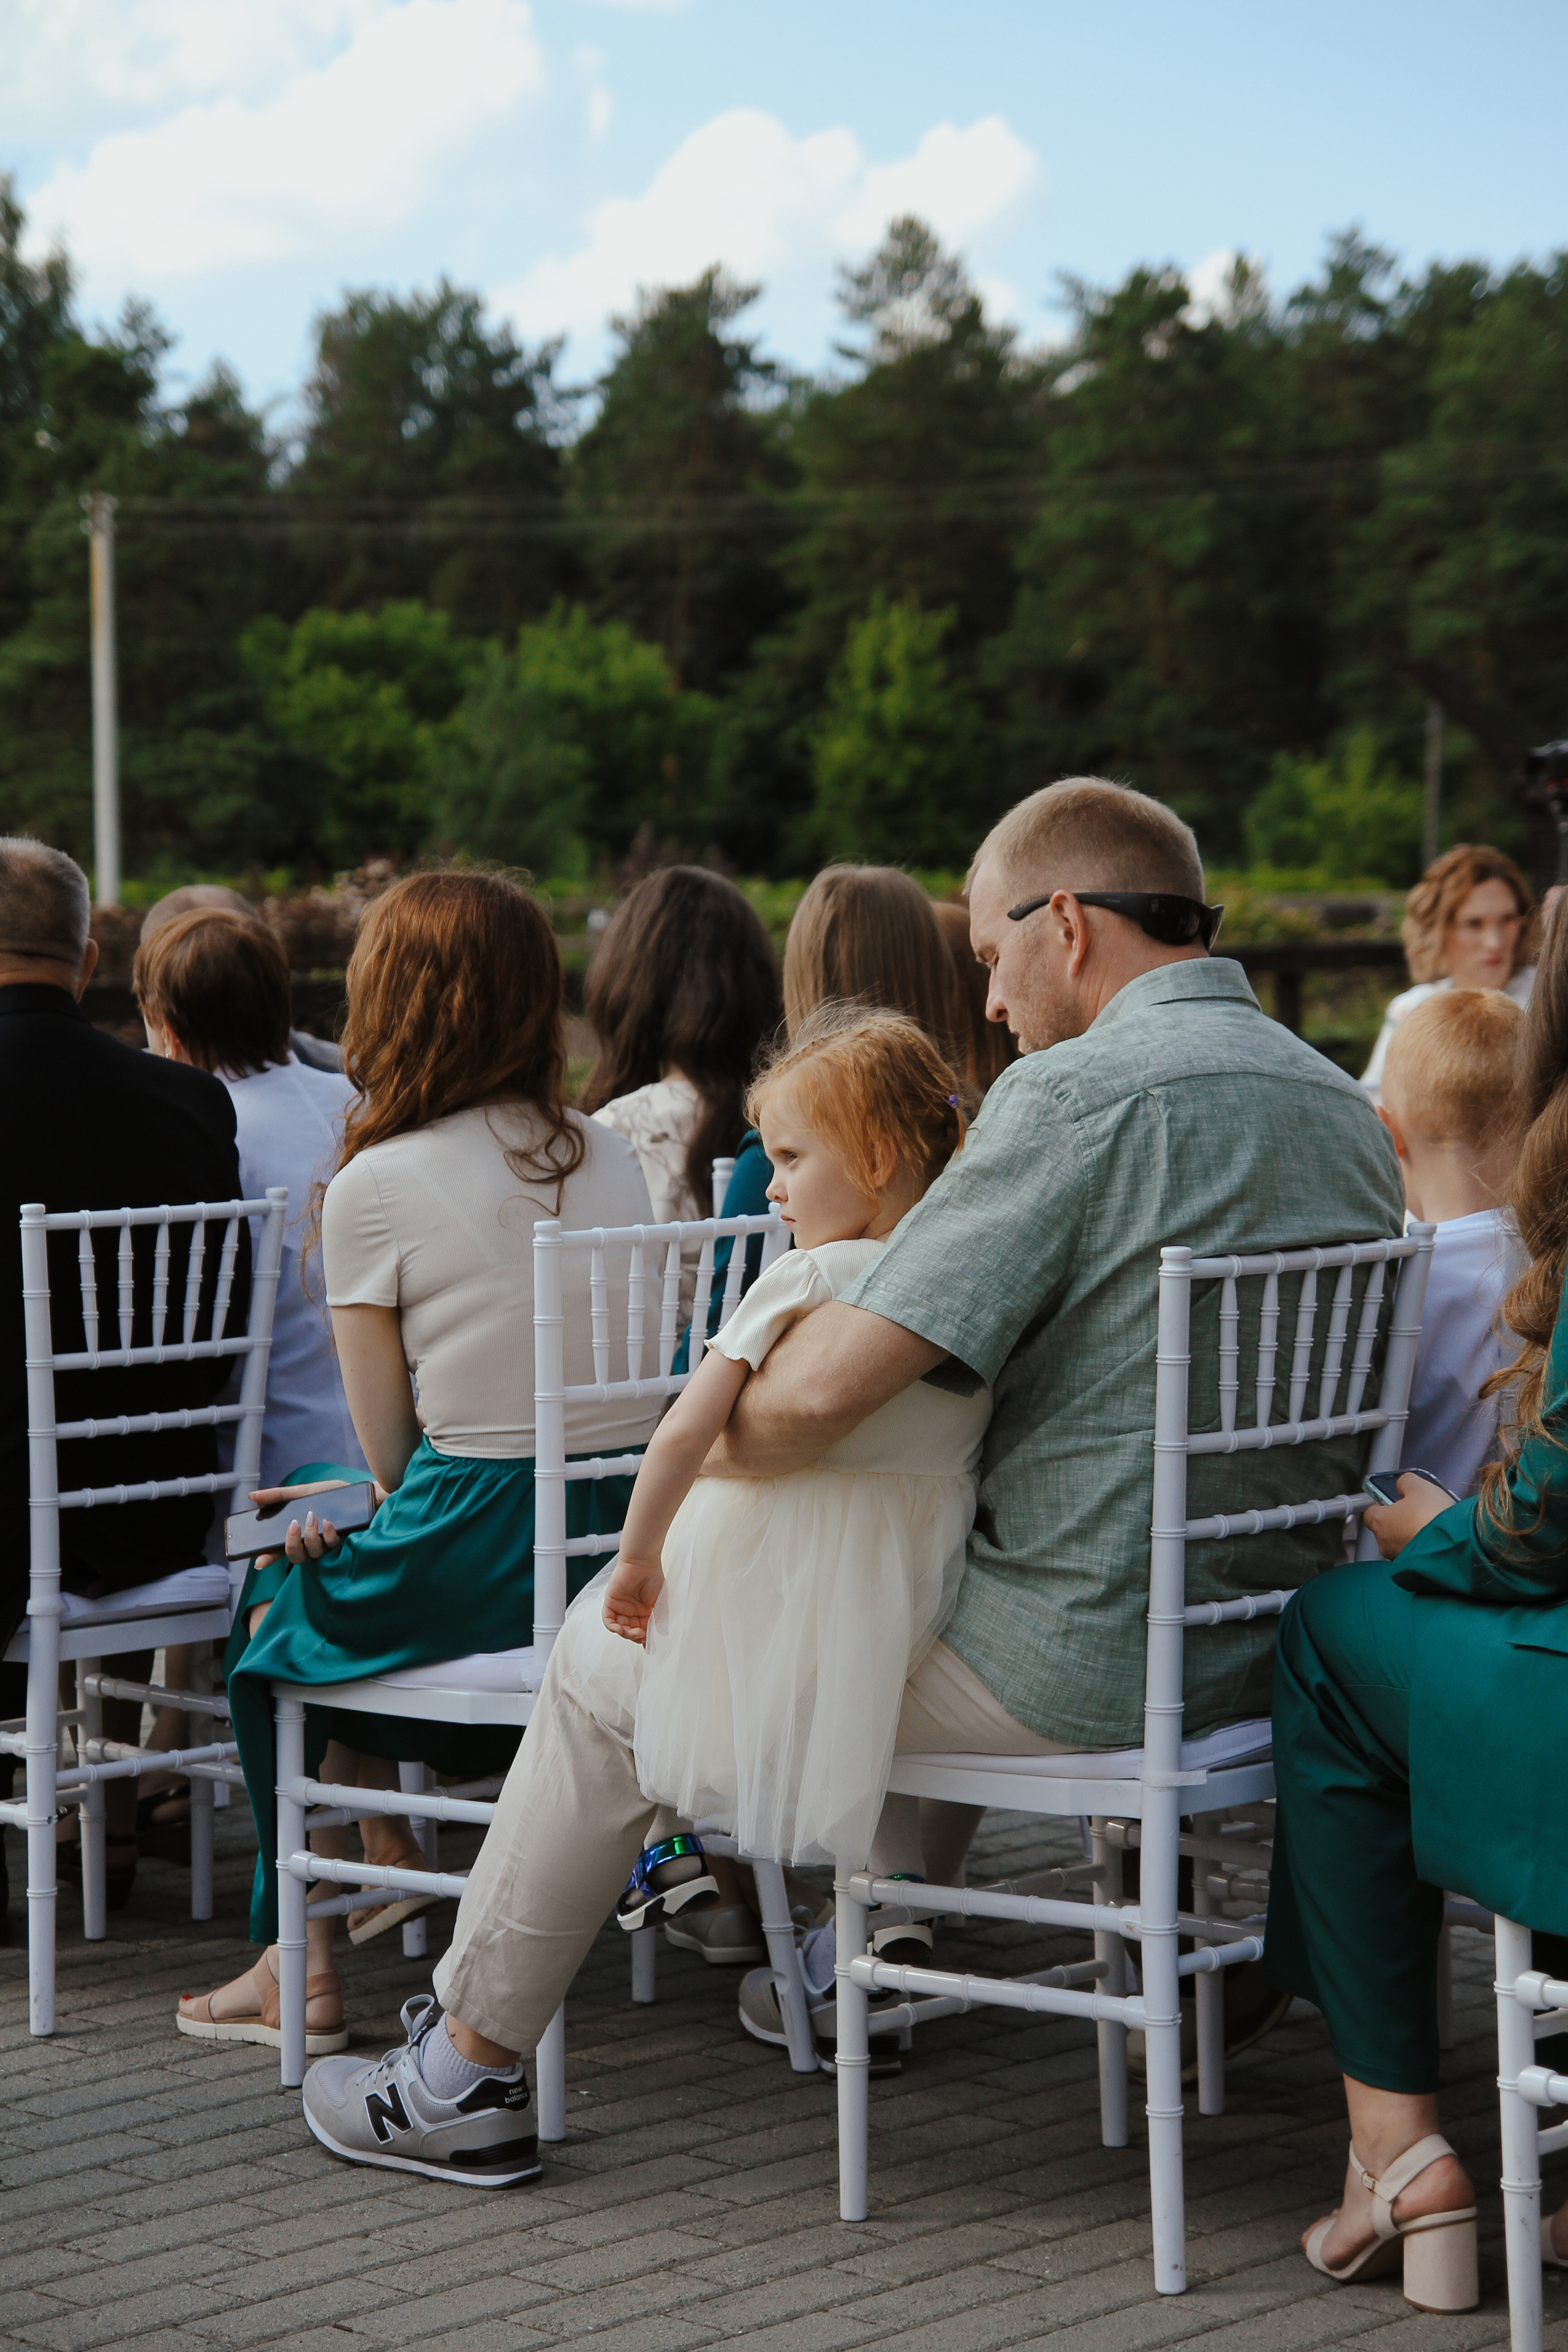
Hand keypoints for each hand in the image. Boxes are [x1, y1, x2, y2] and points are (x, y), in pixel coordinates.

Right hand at [247, 1480, 361, 1565]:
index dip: (269, 1557)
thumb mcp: (304, 1491)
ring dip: (311, 1537)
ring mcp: (329, 1546)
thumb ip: (279, 1496)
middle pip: (297, 1557)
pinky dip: (329, 1534)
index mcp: (301, 1535)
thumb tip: (252, 1496)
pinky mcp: (346, 1543)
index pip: (280, 1550)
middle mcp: (313, 1544)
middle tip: (293, 1526)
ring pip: (314, 1553)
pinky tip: (329, 1523)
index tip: (259, 1561)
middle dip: (291, 1544)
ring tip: (313, 1518)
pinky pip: (334, 1546)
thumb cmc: (333, 1495)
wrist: (363, 1493)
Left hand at [602, 1551, 664, 1644]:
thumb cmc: (654, 1578)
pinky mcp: (610, 1602)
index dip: (644, 1639)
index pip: (642, 1630)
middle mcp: (631, 1610)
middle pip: (630, 1631)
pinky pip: (608, 1620)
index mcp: (643, 1611)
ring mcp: (620, 1607)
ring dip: (625, 1633)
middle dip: (635, 1636)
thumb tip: (661, 1635)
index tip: (649, 1643)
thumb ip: (659, 1619)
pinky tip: (621, 1629)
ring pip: (619, 1627)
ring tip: (634, 1632)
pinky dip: (613, 1627)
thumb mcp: (660, 1603)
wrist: (643, 1561)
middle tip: (642, 1635)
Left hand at [1362, 1473, 1453, 1558]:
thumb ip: (1405, 1483)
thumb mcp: (1420, 1487)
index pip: (1370, 1512)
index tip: (1397, 1501)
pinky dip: (1421, 1548)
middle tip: (1419, 1513)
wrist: (1454, 1548)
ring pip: (1400, 1543)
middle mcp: (1383, 1544)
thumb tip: (1401, 1486)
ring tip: (1431, 1528)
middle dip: (1400, 1520)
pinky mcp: (1413, 1570)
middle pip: (1386, 1528)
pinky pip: (1413, 1555)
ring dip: (1411, 1535)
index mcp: (1379, 1522)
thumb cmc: (1432, 1515)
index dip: (1383, 1504)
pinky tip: (1436, 1541)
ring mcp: (1397, 1559)